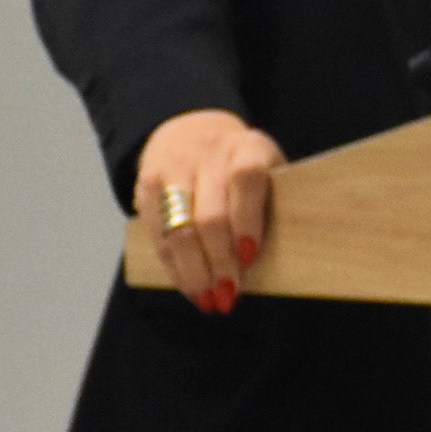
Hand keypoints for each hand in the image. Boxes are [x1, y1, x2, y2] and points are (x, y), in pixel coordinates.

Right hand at [134, 108, 282, 313]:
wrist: (193, 131)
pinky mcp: (147, 184)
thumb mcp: (268, 171)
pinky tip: (187, 286)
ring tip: (208, 300)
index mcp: (248, 148)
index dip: (247, 220)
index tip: (249, 257)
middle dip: (219, 262)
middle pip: (209, 214)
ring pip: (178, 228)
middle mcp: (209, 153)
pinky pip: (157, 233)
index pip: (246, 179)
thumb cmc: (242, 166)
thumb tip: (283, 266)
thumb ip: (272, 207)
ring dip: (193, 272)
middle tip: (228, 296)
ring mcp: (174, 167)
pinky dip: (173, 266)